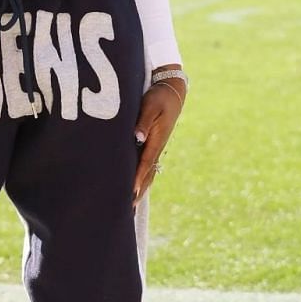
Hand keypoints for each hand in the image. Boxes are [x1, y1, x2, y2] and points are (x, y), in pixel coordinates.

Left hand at [132, 76, 185, 205]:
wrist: (172, 91)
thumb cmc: (159, 96)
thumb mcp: (151, 105)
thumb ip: (143, 122)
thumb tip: (138, 138)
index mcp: (157, 140)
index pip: (144, 164)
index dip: (136, 179)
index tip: (129, 193)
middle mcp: (157, 147)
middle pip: (147, 174)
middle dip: (137, 191)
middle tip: (128, 210)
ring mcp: (157, 147)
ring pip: (149, 173)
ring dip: (140, 189)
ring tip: (132, 206)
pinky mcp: (154, 144)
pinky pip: (148, 166)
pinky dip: (142, 179)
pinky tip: (136, 186)